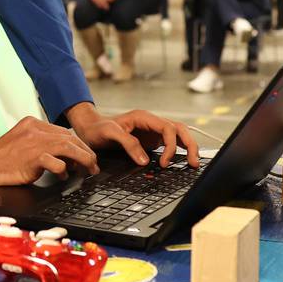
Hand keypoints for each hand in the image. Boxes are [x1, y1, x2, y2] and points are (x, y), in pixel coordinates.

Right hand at [0, 116, 99, 193]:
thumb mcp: (21, 146)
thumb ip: (40, 146)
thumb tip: (65, 160)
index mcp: (31, 124)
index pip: (63, 132)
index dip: (78, 145)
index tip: (86, 156)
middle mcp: (33, 129)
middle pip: (69, 137)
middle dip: (84, 152)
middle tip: (93, 165)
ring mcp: (32, 142)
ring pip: (67, 146)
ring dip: (82, 159)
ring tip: (89, 169)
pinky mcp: (30, 157)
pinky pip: (55, 161)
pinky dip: (63, 169)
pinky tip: (63, 176)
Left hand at [67, 103, 199, 169]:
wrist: (89, 129)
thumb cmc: (97, 129)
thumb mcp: (109, 133)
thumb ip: (128, 144)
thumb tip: (145, 161)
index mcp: (144, 118)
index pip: (168, 128)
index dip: (170, 146)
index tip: (163, 163)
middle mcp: (151, 123)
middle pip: (179, 129)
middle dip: (189, 145)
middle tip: (193, 162)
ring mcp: (152, 132)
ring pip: (177, 136)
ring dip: (187, 147)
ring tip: (193, 163)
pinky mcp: (150, 141)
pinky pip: (169, 144)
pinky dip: (177, 152)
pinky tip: (180, 163)